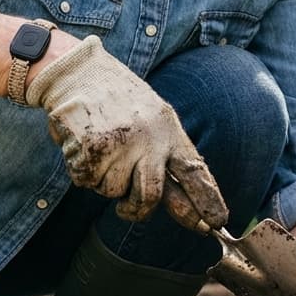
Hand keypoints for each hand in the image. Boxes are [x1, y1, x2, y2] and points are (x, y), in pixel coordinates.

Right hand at [26, 35, 227, 229]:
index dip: (207, 200)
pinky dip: (82, 170)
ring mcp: (120, 146)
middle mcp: (148, 139)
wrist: (78, 72)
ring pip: (112, 191)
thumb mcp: (153, 117)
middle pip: (151, 197)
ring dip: (103, 179)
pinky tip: (83, 144)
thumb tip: (184, 204)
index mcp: (168, 130)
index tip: (217, 223)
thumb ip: (166, 156)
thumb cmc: (118, 99)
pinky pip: (87, 181)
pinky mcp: (91, 151)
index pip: (195, 171)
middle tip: (129, 210)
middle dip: (138, 210)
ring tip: (101, 147)